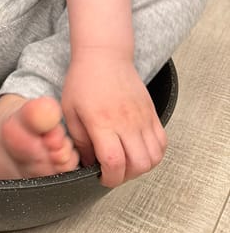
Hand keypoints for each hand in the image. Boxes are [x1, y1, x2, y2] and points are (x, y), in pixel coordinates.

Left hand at [61, 52, 166, 187]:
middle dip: (125, 176)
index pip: (114, 162)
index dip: (109, 178)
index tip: (101, 177)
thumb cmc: (83, 79)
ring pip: (154, 157)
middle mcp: (126, 121)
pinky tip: (139, 150)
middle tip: (113, 171)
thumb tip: (87, 162)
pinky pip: (162, 142)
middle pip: (138, 164)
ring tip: (126, 161)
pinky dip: (154, 153)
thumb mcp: (70, 109)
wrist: (104, 55)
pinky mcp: (151, 113)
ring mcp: (142, 117)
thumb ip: (79, 140)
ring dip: (141, 167)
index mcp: (102, 122)